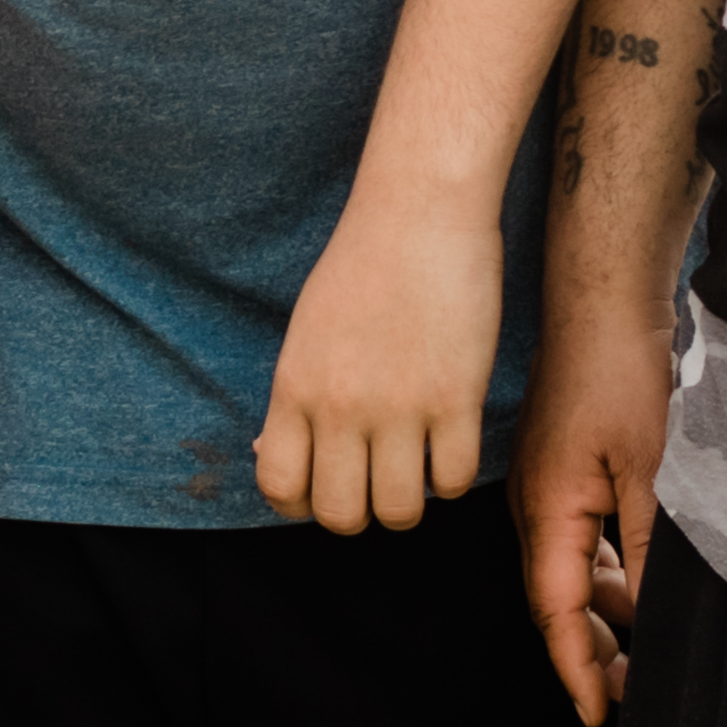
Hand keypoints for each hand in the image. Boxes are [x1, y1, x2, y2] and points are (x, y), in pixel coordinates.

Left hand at [257, 197, 501, 534]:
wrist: (420, 211)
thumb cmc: (363, 266)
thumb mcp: (306, 332)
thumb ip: (294, 399)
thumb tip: (270, 453)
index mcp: (295, 386)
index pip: (279, 487)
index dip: (301, 504)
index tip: (325, 486)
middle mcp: (341, 405)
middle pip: (340, 515)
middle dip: (359, 510)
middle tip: (375, 481)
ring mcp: (400, 405)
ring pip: (400, 511)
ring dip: (409, 500)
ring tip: (415, 466)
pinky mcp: (456, 398)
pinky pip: (454, 480)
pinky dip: (452, 476)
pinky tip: (449, 444)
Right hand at [513, 297, 672, 726]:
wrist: (603, 295)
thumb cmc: (622, 372)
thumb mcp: (653, 469)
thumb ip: (652, 549)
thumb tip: (654, 618)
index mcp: (548, 511)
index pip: (556, 612)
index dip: (578, 669)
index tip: (597, 718)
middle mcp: (536, 505)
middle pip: (558, 600)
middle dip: (593, 653)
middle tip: (632, 696)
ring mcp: (549, 485)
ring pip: (573, 570)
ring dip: (606, 613)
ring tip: (647, 649)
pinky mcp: (566, 467)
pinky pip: (583, 538)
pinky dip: (610, 571)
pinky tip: (645, 583)